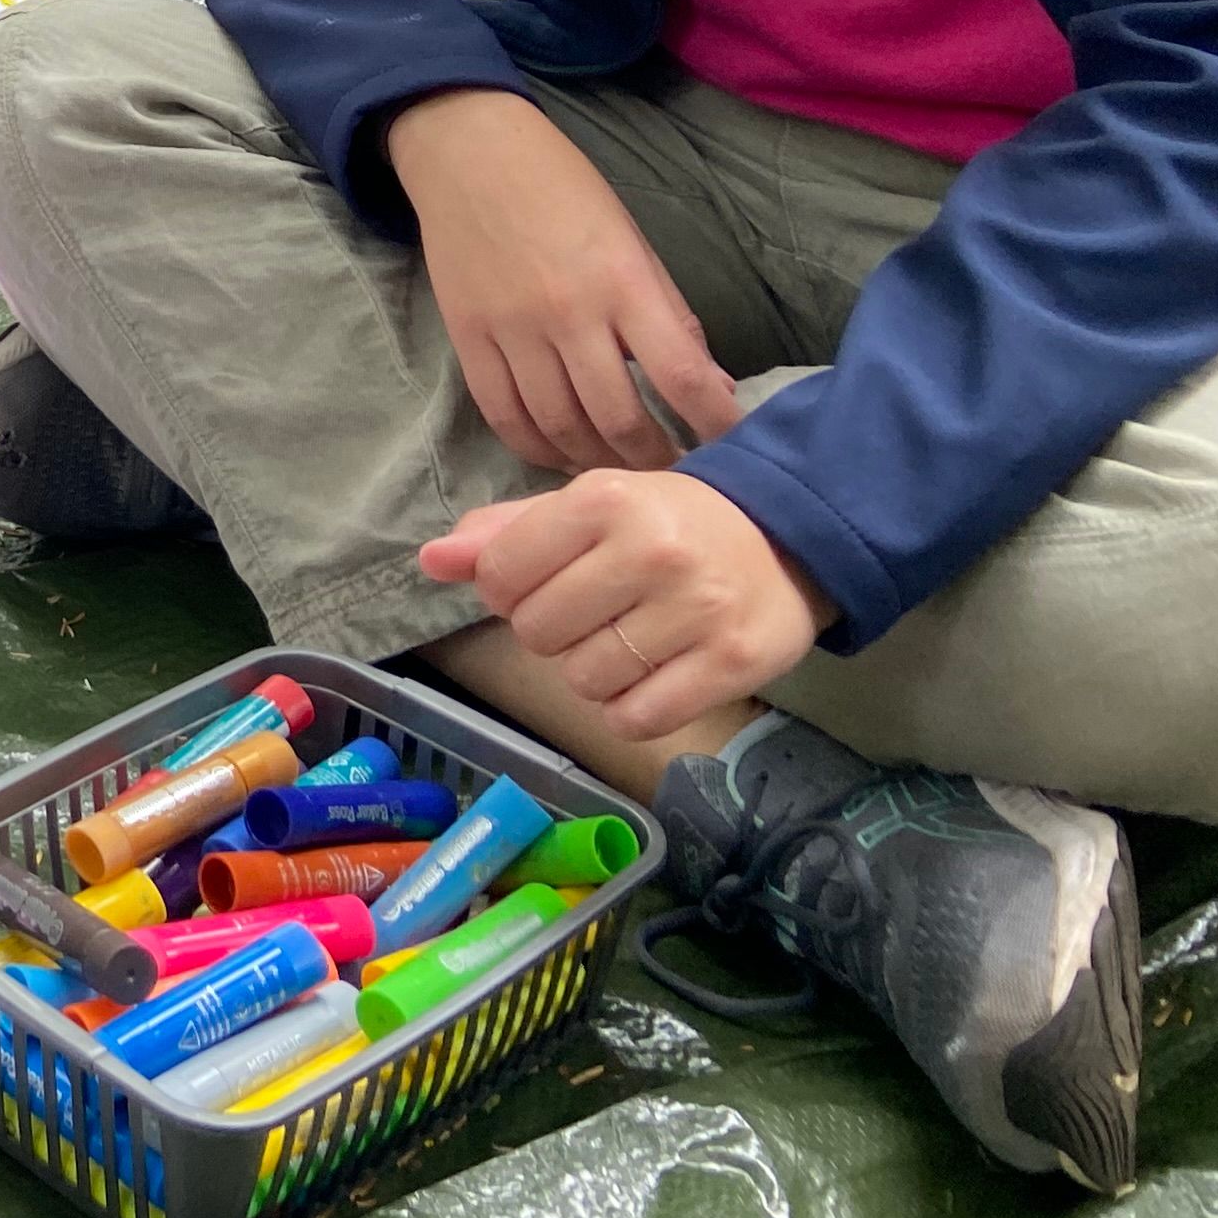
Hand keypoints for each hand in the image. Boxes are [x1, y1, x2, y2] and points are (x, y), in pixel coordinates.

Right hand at [385, 88, 739, 472]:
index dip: (715, 424)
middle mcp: (569, 314)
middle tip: (673, 473)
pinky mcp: (468, 340)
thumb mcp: (633, 240)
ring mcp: (513, 331)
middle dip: (655, 458)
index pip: (682, 375)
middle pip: (619, 418)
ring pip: (561, 427)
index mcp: (623, 282)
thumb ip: (670, 315)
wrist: (468, 154)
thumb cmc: (564, 189)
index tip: (733, 447)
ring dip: (598, 460)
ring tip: (620, 468)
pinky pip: (505, 416)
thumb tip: (712, 385)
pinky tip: (561, 452)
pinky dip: (537, 447)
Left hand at [419, 466, 833, 736]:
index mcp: (604, 500)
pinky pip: (637, 717)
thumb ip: (505, 534)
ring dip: (590, 673)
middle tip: (590, 613)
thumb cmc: (665, 522)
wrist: (786, 537)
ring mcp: (697, 610)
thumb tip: (431, 561)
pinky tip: (649, 676)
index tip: (540, 583)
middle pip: (538, 633)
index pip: (502, 574)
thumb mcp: (587, 507)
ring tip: (623, 641)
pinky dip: (629, 709)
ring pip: (584, 681)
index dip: (505, 591)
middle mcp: (651, 551)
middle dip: (549, 632)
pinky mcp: (733, 663)